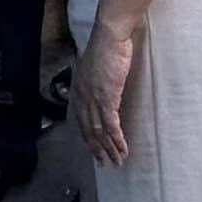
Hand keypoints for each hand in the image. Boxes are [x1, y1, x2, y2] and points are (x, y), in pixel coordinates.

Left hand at [72, 26, 135, 167]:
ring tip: (118, 161)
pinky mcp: (106, 98)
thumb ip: (92, 79)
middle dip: (98, 150)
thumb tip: (96, 85)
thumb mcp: (92, 66)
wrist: (109, 37)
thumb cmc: (104, 47)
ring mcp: (93, 100)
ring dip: (110, 149)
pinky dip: (117, 140)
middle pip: (89, 131)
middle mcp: (82, 98)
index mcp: (78, 91)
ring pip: (100, 132)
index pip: (81, 121)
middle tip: (105, 163)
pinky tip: (122, 149)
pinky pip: (111, 126)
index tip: (94, 151)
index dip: (88, 139)